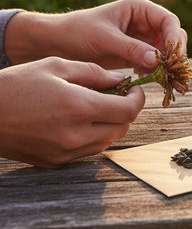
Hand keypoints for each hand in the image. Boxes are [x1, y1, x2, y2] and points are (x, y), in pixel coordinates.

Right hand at [0, 57, 143, 167]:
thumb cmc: (17, 84)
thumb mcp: (56, 66)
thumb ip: (94, 73)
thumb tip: (121, 80)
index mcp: (79, 107)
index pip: (128, 111)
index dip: (138, 99)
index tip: (135, 89)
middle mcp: (75, 135)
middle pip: (122, 128)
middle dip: (126, 111)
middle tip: (118, 96)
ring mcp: (65, 152)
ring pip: (107, 142)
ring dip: (111, 124)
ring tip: (98, 106)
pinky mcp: (55, 162)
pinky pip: (87, 151)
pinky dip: (93, 136)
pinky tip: (80, 120)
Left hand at [5, 0, 187, 75]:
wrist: (58, 43)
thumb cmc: (78, 32)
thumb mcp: (104, 38)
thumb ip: (131, 48)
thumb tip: (157, 60)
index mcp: (139, 9)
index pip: (168, 20)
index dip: (174, 37)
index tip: (172, 56)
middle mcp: (145, 22)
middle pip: (173, 35)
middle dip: (173, 53)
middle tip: (169, 70)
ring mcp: (142, 38)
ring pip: (166, 51)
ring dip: (165, 63)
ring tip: (154, 74)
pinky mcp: (137, 54)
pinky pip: (155, 62)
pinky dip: (155, 70)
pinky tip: (142, 75)